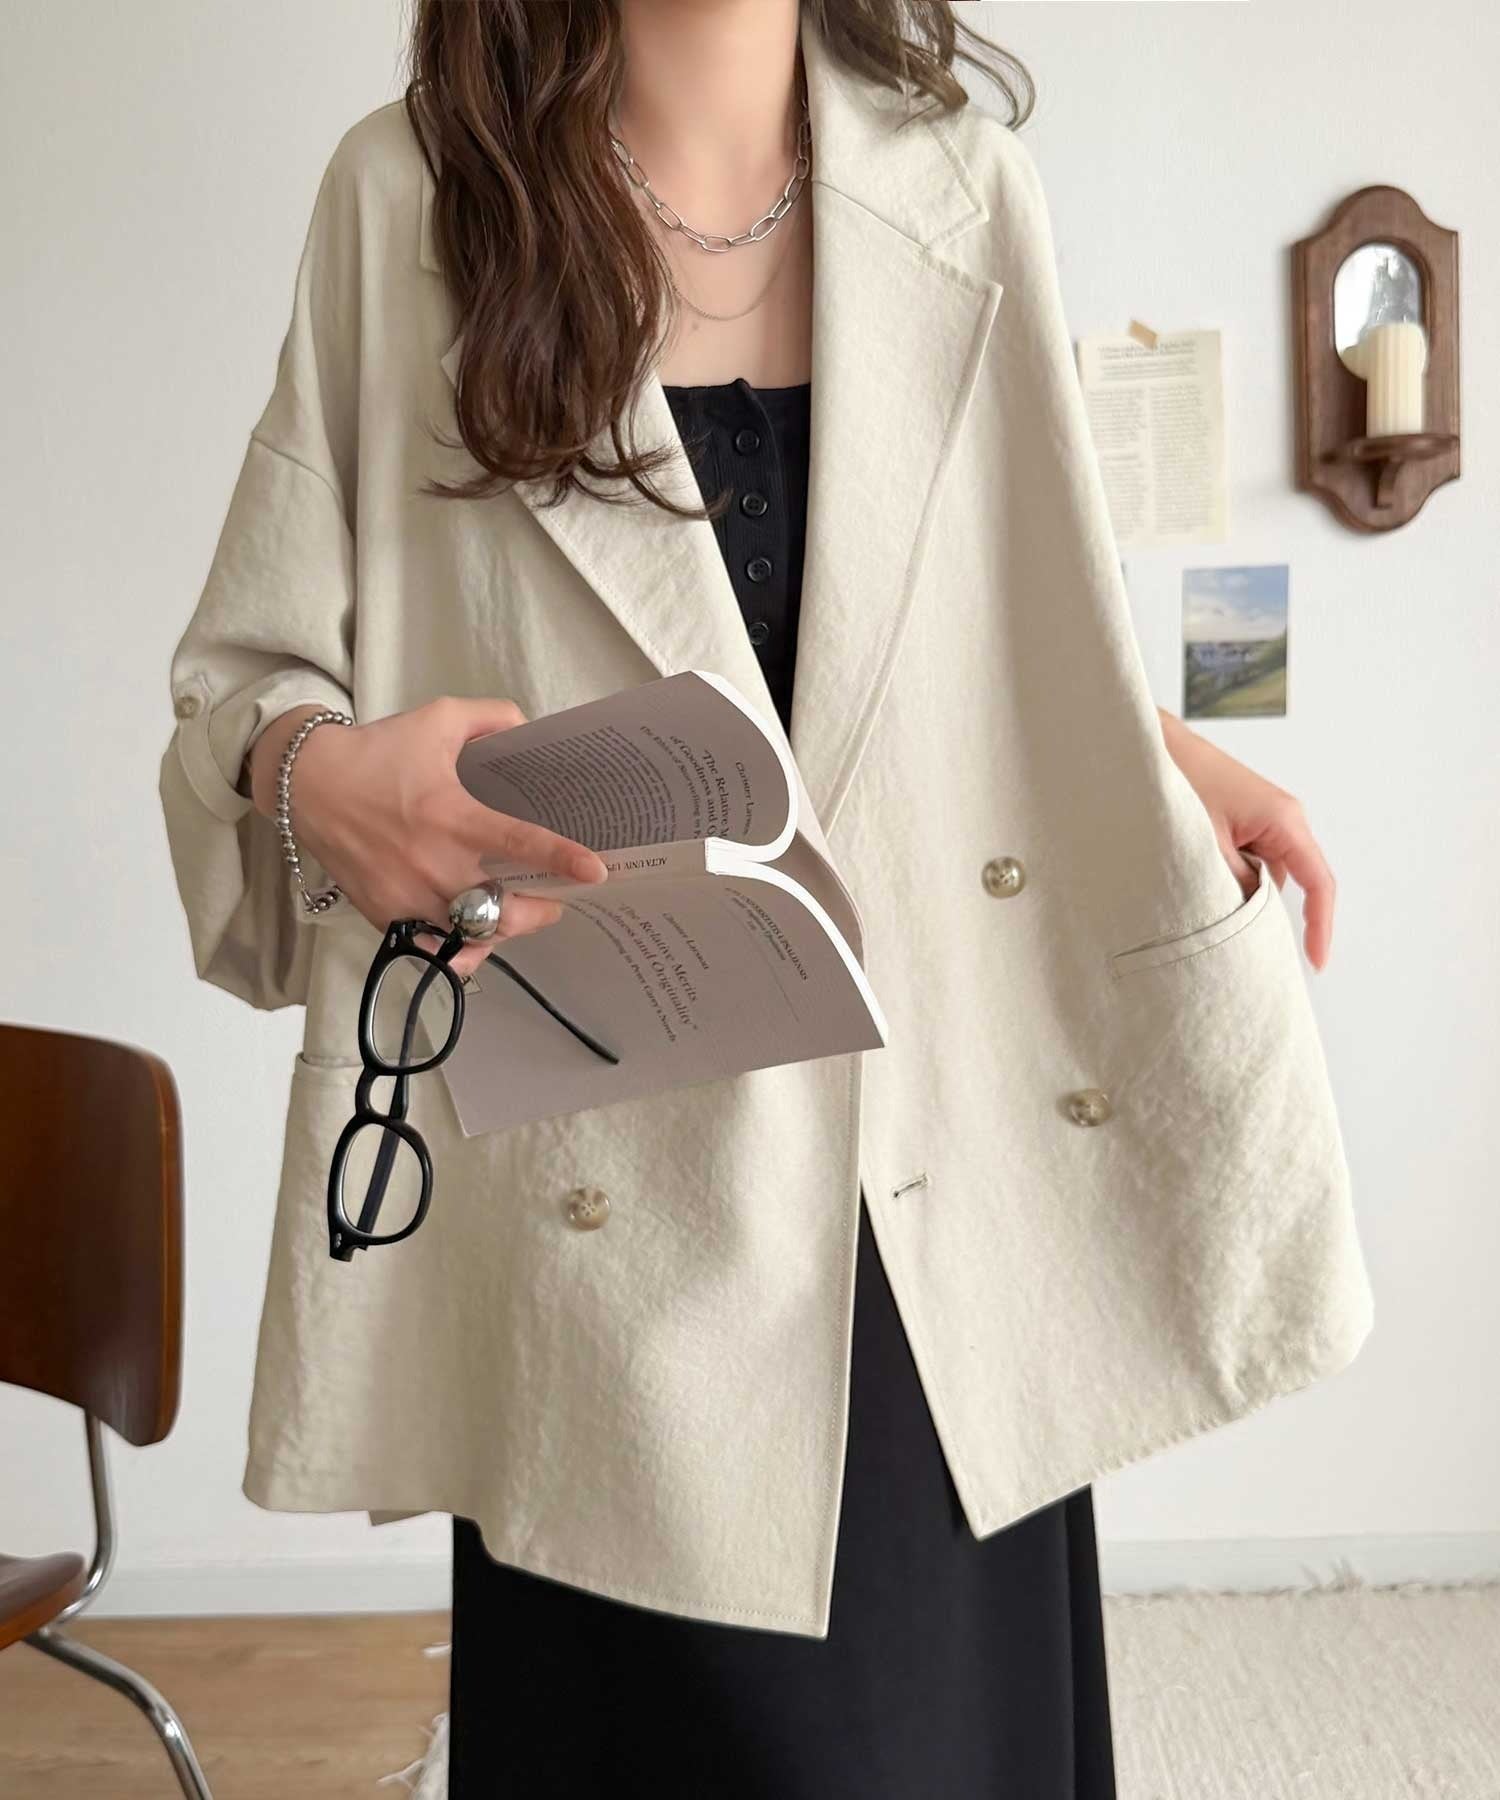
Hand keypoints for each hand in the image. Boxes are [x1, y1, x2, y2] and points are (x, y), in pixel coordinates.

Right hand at [249, 697, 607, 977]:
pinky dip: (463, 948)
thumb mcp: (437, 719)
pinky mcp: (387, 917)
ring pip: (473, 938)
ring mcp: (408, 897)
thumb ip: (491, 718)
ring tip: (518, 913)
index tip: (595, 871)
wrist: (307, 785)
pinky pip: (437, 949)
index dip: (560, 858)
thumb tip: (529, 730)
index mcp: (451, 816)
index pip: (517, 843)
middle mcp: (433, 864)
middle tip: (553, 899)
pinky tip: (475, 934)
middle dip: (539, 912)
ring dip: (503, 930)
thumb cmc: (377, 753)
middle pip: (502, 912)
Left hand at [1158, 708, 1335, 970]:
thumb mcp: (1206, 844)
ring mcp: (1265, 819)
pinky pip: (1247, 860)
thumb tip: (1248, 915)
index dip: (1320, 926)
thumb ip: (1234, 883)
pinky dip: (1227, 874)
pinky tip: (1195, 869)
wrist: (1155, 744)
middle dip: (1262, 908)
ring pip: (1264, 874)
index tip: (1315, 964)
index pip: (1318, 883)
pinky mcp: (1245, 820)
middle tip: (1229, 935)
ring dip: (1238, 889)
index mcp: (1285, 820)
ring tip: (1197, 884)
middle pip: (1290, 883)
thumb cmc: (1181, 781)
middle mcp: (1284, 819)